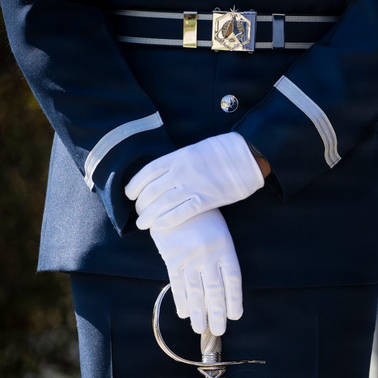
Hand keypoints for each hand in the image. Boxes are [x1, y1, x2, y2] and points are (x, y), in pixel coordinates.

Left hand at [125, 132, 264, 230]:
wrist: (247, 156)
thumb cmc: (222, 152)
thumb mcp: (194, 151)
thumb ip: (178, 163)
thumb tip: (163, 176)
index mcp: (177, 158)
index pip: (146, 173)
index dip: (134, 186)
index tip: (130, 195)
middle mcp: (181, 172)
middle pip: (151, 192)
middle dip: (141, 205)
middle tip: (139, 213)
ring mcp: (193, 186)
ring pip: (162, 204)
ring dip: (149, 217)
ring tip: (143, 224)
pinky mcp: (205, 200)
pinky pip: (181, 213)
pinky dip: (167, 221)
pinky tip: (159, 226)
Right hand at [148, 209, 242, 335]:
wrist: (177, 199)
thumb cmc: (204, 218)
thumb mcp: (220, 233)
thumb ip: (222, 258)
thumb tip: (224, 288)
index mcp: (225, 248)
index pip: (233, 280)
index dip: (234, 300)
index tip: (235, 316)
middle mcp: (208, 255)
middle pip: (214, 290)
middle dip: (216, 313)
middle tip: (219, 330)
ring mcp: (189, 257)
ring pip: (195, 291)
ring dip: (198, 312)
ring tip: (200, 328)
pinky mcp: (172, 257)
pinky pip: (177, 283)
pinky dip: (181, 300)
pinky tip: (184, 313)